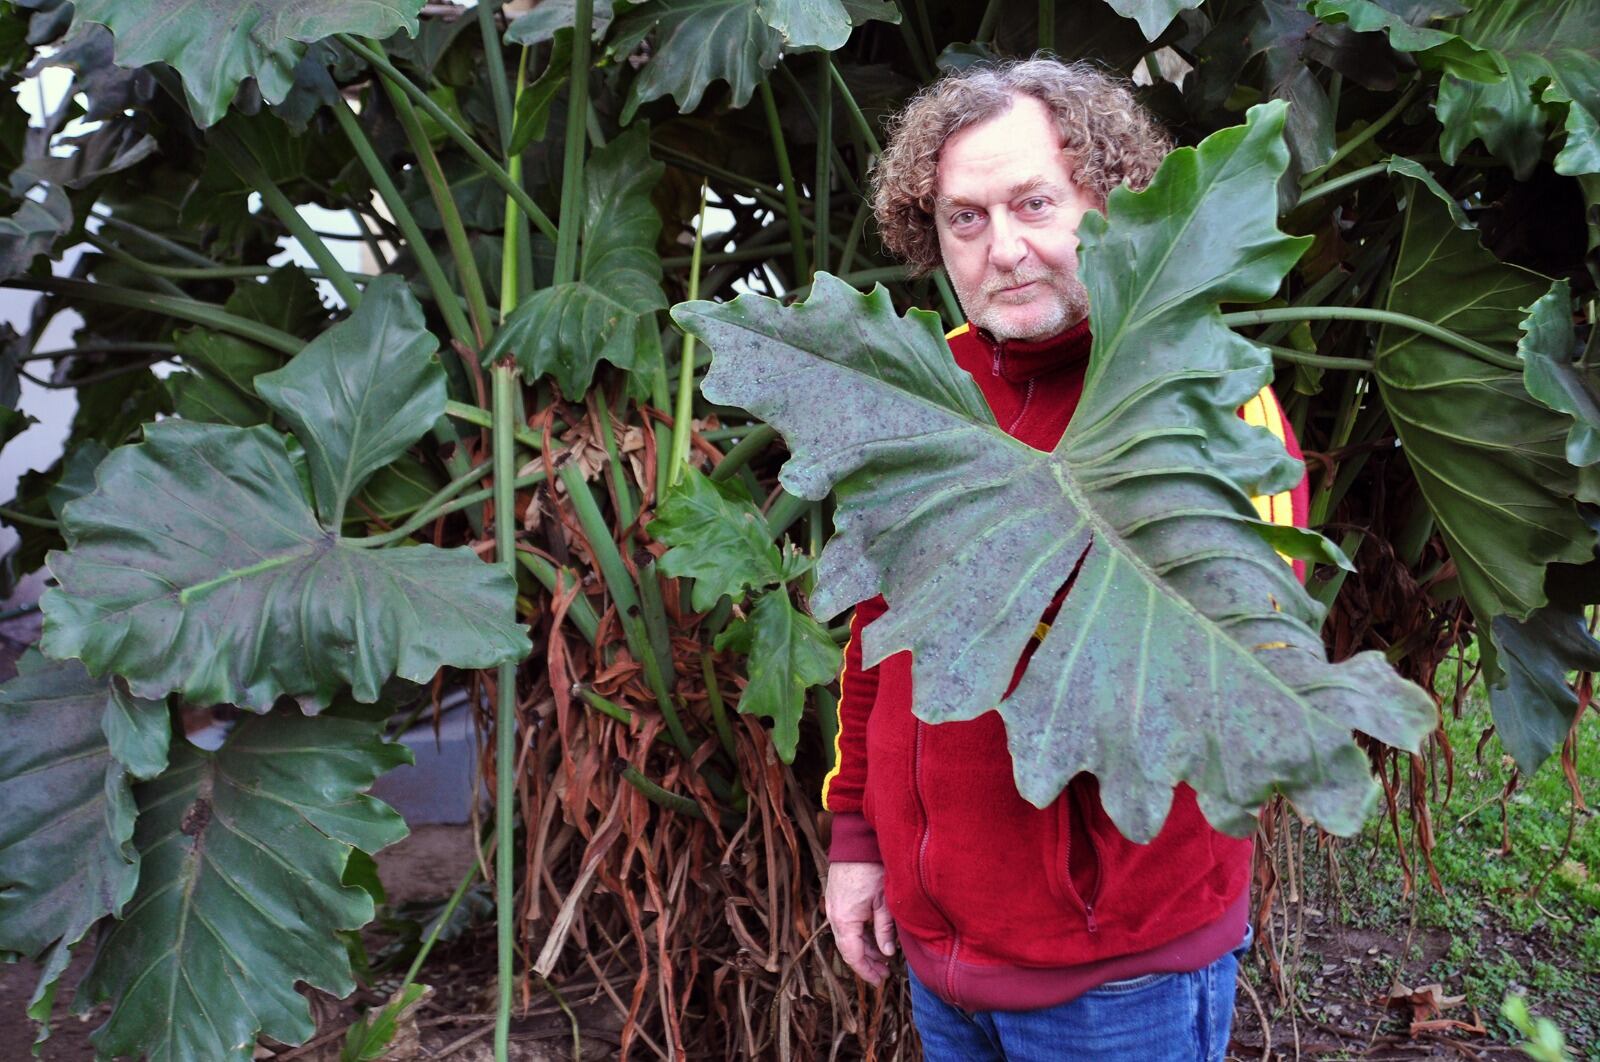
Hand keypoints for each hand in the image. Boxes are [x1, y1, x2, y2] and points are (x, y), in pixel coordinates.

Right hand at [824, 861, 895, 984]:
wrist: (855, 842)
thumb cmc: (871, 869)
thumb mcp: (884, 902)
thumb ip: (884, 930)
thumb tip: (887, 953)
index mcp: (844, 920)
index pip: (853, 955)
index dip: (866, 971)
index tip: (879, 981)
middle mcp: (833, 916)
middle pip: (847, 949)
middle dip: (865, 963)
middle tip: (883, 974)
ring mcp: (832, 907)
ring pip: (846, 937)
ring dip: (862, 949)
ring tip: (881, 958)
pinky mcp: (835, 899)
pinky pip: (845, 925)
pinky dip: (857, 936)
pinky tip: (872, 938)